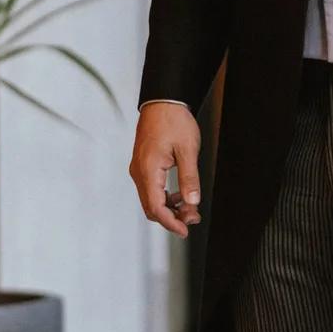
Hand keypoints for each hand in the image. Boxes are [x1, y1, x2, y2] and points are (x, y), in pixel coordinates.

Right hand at [130, 101, 201, 236]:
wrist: (163, 101)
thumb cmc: (173, 120)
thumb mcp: (187, 150)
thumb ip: (189, 178)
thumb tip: (191, 202)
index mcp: (148, 170)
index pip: (155, 207)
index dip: (171, 222)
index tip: (185, 230)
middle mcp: (139, 172)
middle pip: (151, 207)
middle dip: (172, 217)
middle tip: (193, 218)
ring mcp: (139, 169)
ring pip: (151, 200)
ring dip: (169, 208)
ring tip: (190, 208)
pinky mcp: (143, 166)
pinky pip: (151, 189)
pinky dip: (165, 198)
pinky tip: (180, 196)